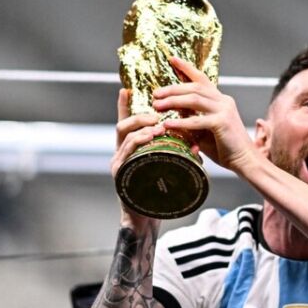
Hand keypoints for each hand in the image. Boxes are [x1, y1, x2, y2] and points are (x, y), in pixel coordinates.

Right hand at [112, 88, 166, 228]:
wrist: (147, 218)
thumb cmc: (157, 193)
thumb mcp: (164, 166)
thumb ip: (168, 152)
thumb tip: (188, 137)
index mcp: (130, 150)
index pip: (127, 123)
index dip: (125, 106)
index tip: (127, 88)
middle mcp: (120, 155)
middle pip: (123, 126)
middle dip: (139, 116)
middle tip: (157, 112)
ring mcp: (119, 165)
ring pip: (125, 139)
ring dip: (142, 129)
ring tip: (158, 125)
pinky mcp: (120, 176)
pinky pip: (127, 155)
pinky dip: (139, 143)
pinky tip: (151, 139)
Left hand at [153, 57, 255, 173]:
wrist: (245, 160)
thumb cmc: (225, 147)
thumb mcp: (205, 130)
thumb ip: (192, 119)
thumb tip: (174, 112)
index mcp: (220, 100)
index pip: (202, 79)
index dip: (186, 68)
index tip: (172, 59)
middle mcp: (223, 100)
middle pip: (195, 87)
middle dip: (173, 88)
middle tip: (156, 93)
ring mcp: (224, 110)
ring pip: (194, 99)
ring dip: (173, 101)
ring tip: (157, 105)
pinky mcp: (222, 123)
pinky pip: (197, 120)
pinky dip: (181, 122)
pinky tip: (168, 124)